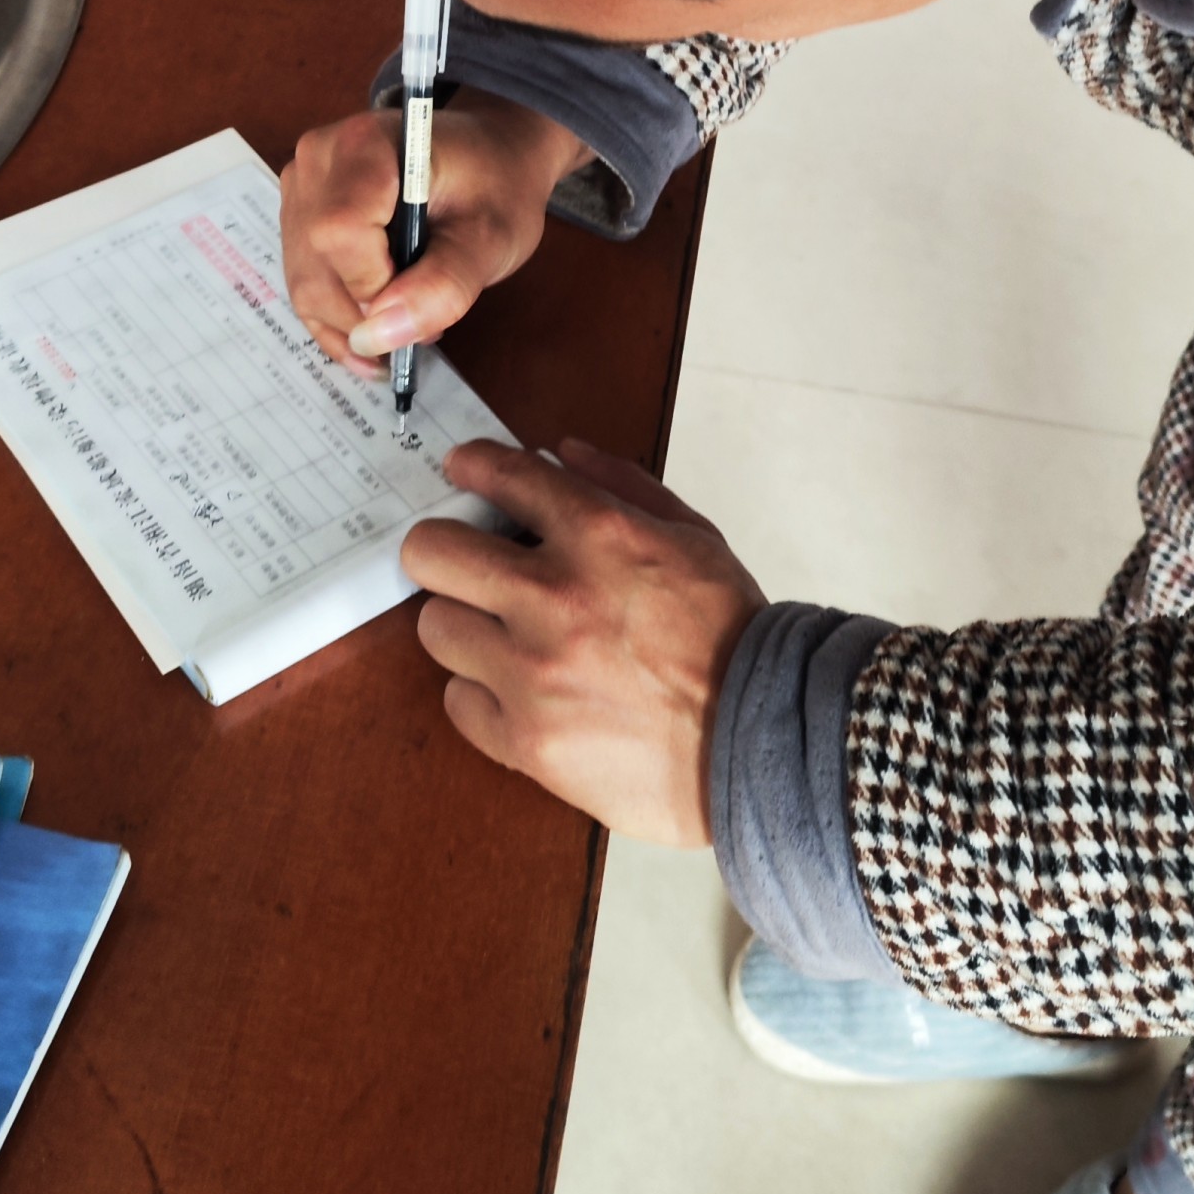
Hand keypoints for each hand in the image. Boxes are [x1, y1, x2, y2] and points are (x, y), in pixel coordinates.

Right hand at [280, 94, 586, 378]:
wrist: (491, 161)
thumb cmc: (495, 187)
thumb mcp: (489, 239)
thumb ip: (440, 287)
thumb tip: (376, 337)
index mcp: (364, 145)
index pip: (338, 232)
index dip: (373, 282)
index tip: (422, 292)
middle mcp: (318, 161)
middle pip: (317, 265)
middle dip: (369, 313)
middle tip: (429, 317)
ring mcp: (302, 190)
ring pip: (306, 285)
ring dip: (357, 324)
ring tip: (412, 318)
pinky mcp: (299, 220)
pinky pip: (303, 286)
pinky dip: (339, 324)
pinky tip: (376, 340)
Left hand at [402, 438, 765, 846]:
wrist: (763, 739)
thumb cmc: (731, 634)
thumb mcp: (695, 536)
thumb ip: (623, 486)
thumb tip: (560, 453)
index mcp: (598, 536)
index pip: (502, 475)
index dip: (473, 467)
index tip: (463, 471)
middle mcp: (553, 596)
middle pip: (429, 550)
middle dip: (444, 549)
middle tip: (466, 565)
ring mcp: (531, 672)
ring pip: (435, 626)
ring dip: (466, 626)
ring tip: (503, 638)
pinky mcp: (524, 739)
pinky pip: (458, 701)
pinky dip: (483, 695)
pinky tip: (522, 692)